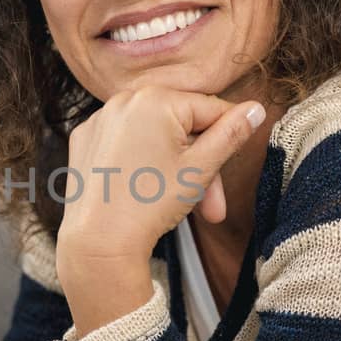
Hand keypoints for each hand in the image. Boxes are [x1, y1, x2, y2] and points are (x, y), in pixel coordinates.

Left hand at [55, 87, 265, 287]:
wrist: (98, 242)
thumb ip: (231, 134)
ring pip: (154, 135)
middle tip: (212, 207)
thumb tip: (255, 109)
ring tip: (182, 205)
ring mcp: (100, 119)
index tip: (231, 170)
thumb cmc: (150, 205)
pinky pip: (125, 142)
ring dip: (174, 166)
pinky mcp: (85, 139)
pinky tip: (143, 191)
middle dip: (201, 165)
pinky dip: (139, 161)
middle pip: (182, 125)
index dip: (228, 141)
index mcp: (157, 98)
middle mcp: (124, 99)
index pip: (212, 109)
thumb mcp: (201, 168)